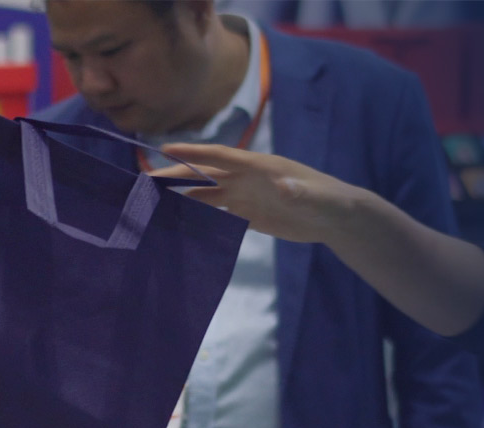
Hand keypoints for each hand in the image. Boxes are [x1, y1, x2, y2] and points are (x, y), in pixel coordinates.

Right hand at [147, 143, 382, 243]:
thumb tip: (286, 186)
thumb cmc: (331, 202)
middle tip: (145, 180)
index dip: (194, 153)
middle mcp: (246, 179)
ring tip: (153, 201)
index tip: (165, 149)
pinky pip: (216, 214)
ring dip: (181, 196)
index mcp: (259, 167)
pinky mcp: (248, 215)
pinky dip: (196, 215)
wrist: (337, 218)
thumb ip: (301, 192)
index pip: (220, 157)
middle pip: (204, 175)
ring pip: (205, 194)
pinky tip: (178, 221)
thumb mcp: (318, 197)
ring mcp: (245, 197)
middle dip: (175, 176)